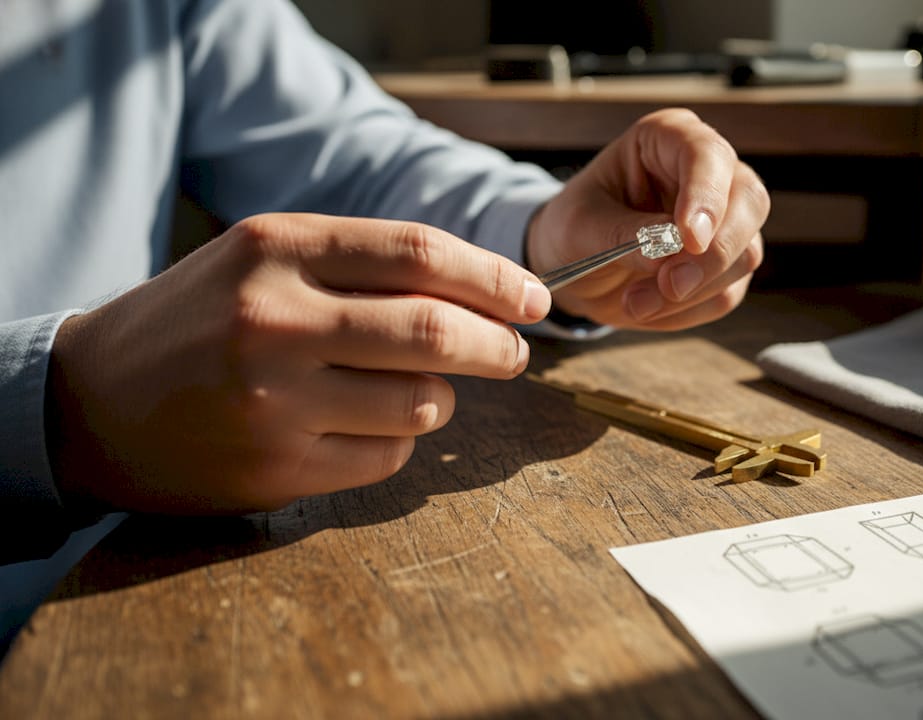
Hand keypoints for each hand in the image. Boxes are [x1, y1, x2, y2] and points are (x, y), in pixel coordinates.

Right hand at [46, 213, 550, 513]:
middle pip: (435, 332)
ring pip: (421, 403)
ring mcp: (274, 400)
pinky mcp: (276, 468)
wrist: (91, 403)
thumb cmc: (198, 322)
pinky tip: (363, 428)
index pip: (421, 253)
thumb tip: (484, 291)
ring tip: (416, 390)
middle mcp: (274, 319)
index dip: (494, 277)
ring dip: (442, 398)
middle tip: (513, 353)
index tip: (532, 298)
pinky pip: (387, 458)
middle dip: (496, 345)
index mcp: (277, 248)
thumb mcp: (263, 261)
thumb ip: (362, 265)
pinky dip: (397, 443)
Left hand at [526, 108, 767, 329]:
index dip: (706, 195)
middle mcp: (709, 171)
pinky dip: (687, 310)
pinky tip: (649, 307)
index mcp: (668, 138)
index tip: (689, 239)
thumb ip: (623, 235)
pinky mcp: (728, 263)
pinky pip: (727, 292)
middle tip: (669, 286)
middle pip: (749, 202)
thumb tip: (668, 252)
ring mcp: (726, 218)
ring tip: (635, 303)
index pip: (707, 154)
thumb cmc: (574, 229)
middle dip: (712, 254)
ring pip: (744, 253)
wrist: (575, 269)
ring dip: (691, 291)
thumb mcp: (580, 228)